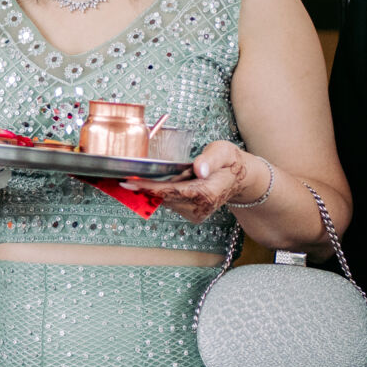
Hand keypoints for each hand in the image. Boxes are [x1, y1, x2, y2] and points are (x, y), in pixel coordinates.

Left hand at [125, 140, 262, 221]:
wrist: (239, 178)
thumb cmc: (229, 161)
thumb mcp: (223, 151)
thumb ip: (211, 159)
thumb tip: (199, 169)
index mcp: (208, 192)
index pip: (172, 192)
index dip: (149, 188)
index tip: (129, 182)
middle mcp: (201, 207)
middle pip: (163, 198)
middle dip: (145, 187)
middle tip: (127, 175)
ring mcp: (196, 214)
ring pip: (164, 201)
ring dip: (156, 188)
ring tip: (167, 174)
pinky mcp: (192, 215)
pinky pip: (169, 202)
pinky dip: (162, 192)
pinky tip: (169, 181)